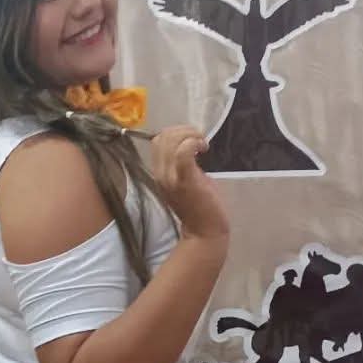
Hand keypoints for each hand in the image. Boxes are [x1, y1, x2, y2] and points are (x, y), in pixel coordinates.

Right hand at [151, 126, 228, 240]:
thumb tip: (189, 146)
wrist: (205, 232)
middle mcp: (160, 174)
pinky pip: (182, 152)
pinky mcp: (184, 180)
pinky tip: (204, 148)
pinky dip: (193, 142)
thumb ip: (183, 165)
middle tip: (200, 139)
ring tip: (202, 143)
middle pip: (162, 138)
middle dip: (184, 130)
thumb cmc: (200, 207)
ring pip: (171, 141)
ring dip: (190, 134)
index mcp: (160, 174)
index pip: (158, 142)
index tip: (192, 140)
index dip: (175, 133)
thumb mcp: (186, 181)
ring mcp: (170, 178)